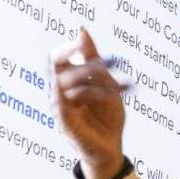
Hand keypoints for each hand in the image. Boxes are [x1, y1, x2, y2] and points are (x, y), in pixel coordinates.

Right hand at [51, 28, 125, 178]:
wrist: (111, 149)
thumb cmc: (107, 118)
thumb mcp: (106, 86)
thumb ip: (94, 60)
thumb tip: (81, 30)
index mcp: (68, 82)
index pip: (59, 58)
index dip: (68, 46)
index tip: (83, 39)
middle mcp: (60, 92)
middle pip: (61, 67)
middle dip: (83, 62)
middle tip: (106, 63)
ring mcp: (60, 107)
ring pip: (68, 83)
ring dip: (96, 82)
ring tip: (119, 87)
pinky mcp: (64, 122)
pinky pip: (66, 103)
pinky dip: (85, 94)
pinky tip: (106, 93)